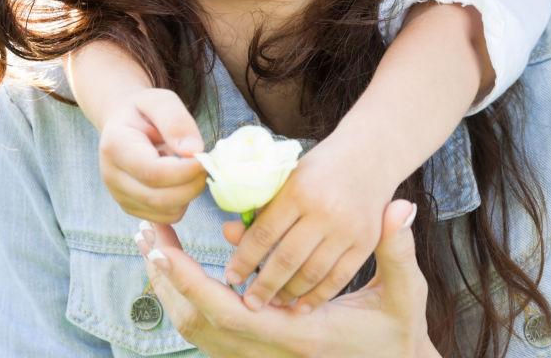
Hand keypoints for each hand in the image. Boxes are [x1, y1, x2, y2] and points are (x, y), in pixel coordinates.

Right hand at [98, 88, 206, 221]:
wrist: (122, 123)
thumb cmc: (143, 110)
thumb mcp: (160, 101)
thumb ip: (176, 121)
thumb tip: (194, 151)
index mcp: (115, 146)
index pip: (152, 172)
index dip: (184, 171)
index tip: (204, 159)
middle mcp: (112, 177)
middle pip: (159, 198)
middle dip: (191, 185)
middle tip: (206, 164)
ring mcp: (120, 196)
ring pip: (165, 212)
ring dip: (188, 194)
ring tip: (188, 167)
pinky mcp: (131, 208)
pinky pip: (166, 217)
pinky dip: (181, 202)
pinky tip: (179, 180)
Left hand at [137, 199, 430, 357]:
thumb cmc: (400, 331)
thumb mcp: (405, 293)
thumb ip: (398, 250)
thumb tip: (400, 207)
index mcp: (297, 337)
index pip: (226, 312)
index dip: (190, 282)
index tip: (164, 249)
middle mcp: (271, 353)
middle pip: (198, 322)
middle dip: (166, 277)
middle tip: (145, 233)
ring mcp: (263, 356)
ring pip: (198, 331)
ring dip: (170, 288)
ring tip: (153, 243)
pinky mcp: (260, 351)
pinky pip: (210, 331)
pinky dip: (186, 300)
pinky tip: (178, 270)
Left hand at [223, 131, 393, 312]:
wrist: (371, 152)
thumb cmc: (322, 165)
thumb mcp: (291, 175)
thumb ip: (263, 206)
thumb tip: (228, 233)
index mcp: (300, 189)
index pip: (265, 233)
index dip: (244, 258)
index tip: (231, 276)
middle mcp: (325, 210)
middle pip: (286, 259)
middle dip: (263, 285)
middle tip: (248, 302)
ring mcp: (348, 228)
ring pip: (311, 273)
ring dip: (288, 293)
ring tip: (272, 303)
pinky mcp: (366, 241)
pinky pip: (338, 278)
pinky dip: (317, 296)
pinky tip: (301, 306)